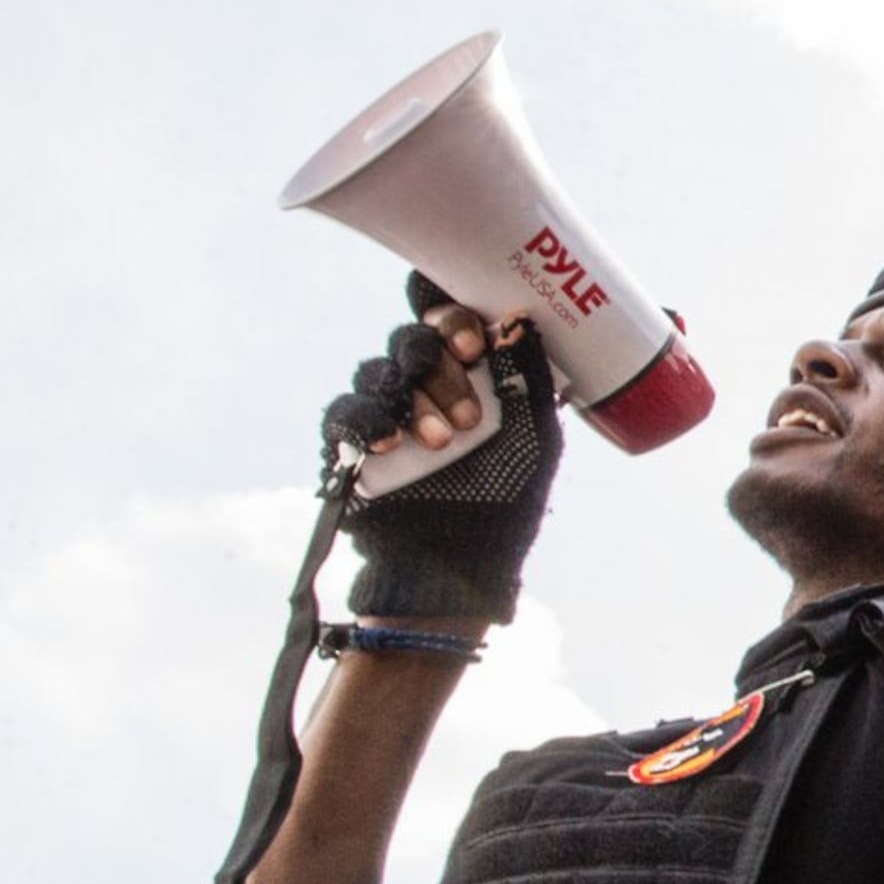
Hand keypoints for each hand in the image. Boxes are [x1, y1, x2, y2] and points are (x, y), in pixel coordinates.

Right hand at [329, 280, 563, 627]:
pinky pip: (347, 411)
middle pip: (413, 338)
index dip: (453, 319)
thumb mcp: (536, 438)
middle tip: (468, 418)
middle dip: (442, 369)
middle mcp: (423, 384)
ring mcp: (387, 411)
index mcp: (468, 373)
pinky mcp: (353, 444)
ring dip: (415, 399)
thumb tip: (519, 319)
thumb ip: (530, 378)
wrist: (463, 565)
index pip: (446, 318)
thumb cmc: (506, 501)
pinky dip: (367, 419)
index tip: (474, 347)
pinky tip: (389, 442)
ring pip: (380, 370)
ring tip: (441, 443)